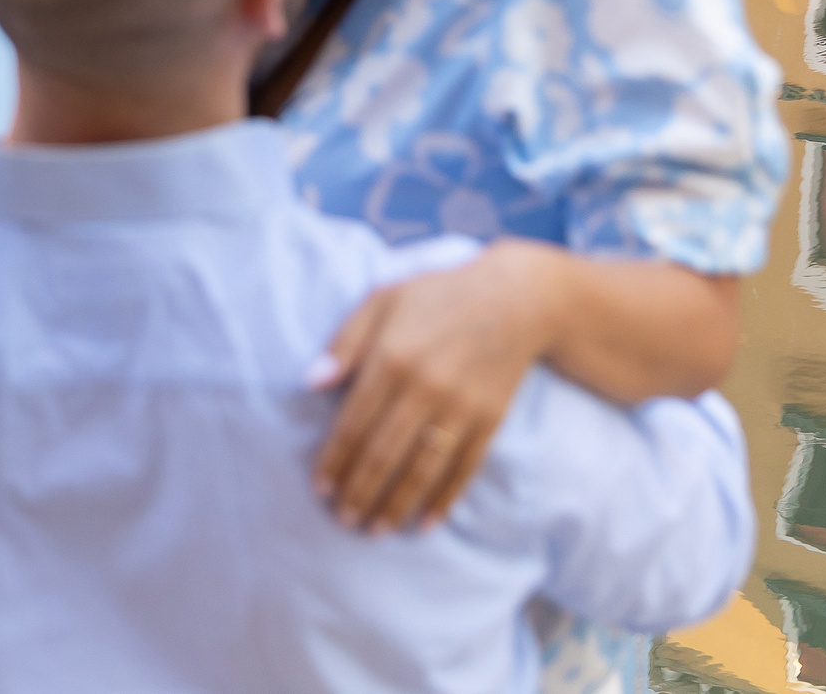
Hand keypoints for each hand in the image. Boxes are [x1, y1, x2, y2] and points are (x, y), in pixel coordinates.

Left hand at [309, 239, 566, 532]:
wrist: (516, 297)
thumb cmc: (437, 296)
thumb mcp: (382, 300)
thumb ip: (344, 343)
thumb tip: (309, 383)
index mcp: (392, 358)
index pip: (354, 423)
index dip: (335, 460)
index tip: (320, 488)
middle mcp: (425, 387)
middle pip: (384, 454)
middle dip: (360, 492)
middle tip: (343, 520)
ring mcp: (461, 407)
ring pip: (422, 469)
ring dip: (397, 505)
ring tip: (375, 529)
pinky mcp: (490, 420)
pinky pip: (463, 469)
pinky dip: (444, 500)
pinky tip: (425, 522)